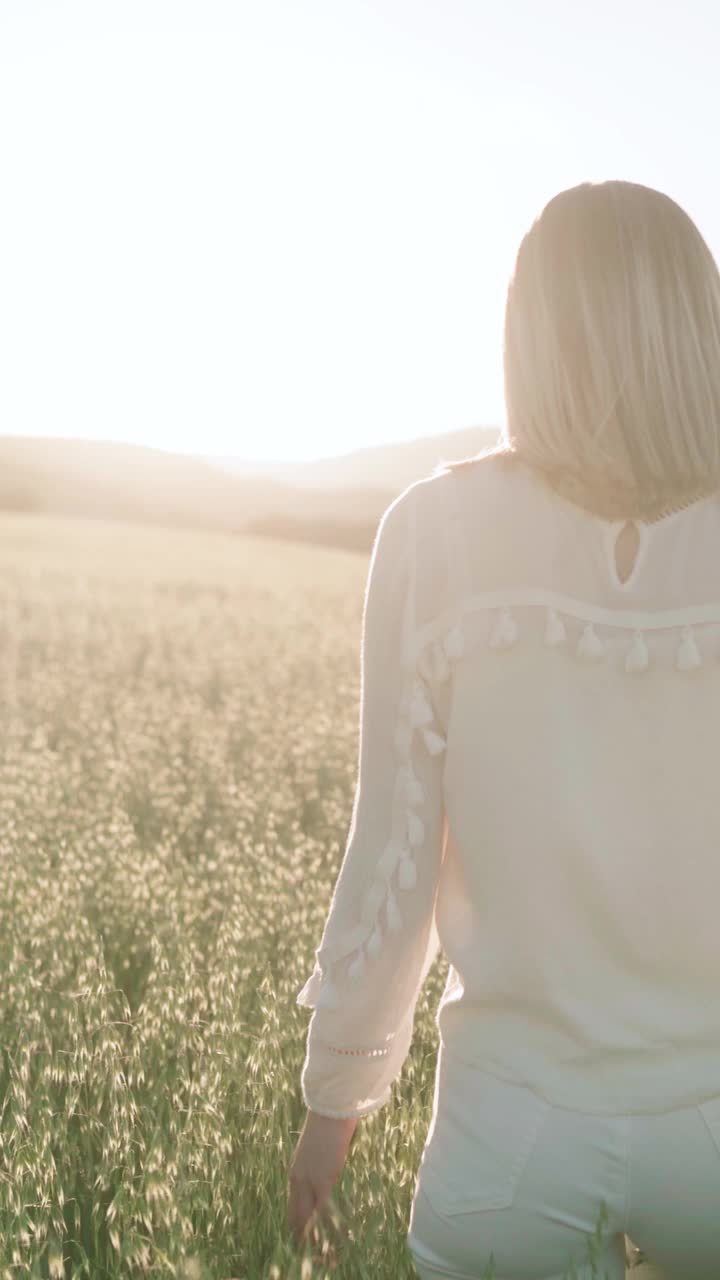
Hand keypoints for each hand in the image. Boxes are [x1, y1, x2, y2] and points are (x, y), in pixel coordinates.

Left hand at [287, 1110, 358, 1248]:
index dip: (298, 1223)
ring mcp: (309, 1182)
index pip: (293, 1205)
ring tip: (326, 1256)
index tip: (302, 1237)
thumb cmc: (326, 1124)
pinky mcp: (323, 1182)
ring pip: (309, 1217)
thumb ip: (317, 1164)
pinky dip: (330, 1227)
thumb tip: (326, 1170)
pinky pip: (324, 1211)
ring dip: (317, 1236)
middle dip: (303, 1235)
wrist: (329, 1113)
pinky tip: (338, 1239)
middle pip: (297, 1215)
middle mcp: (298, 1180)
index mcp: (295, 1171)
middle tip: (311, 1251)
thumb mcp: (316, 1149)